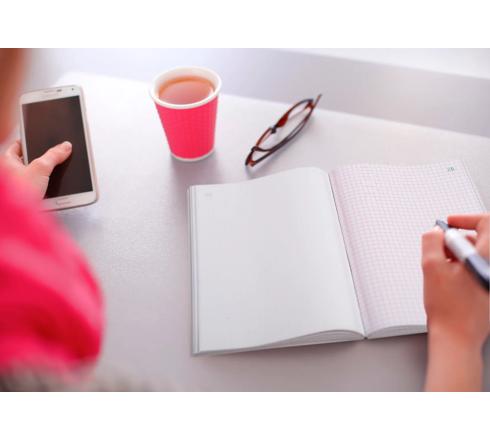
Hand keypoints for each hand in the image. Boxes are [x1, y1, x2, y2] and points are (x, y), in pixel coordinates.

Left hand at [1, 139, 71, 197]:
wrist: (18, 221)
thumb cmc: (18, 195)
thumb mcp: (40, 169)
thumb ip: (54, 156)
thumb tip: (65, 146)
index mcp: (6, 161)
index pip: (18, 145)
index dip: (30, 140)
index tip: (42, 138)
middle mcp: (11, 173)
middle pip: (30, 160)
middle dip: (43, 159)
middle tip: (54, 157)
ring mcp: (20, 187)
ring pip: (37, 176)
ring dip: (47, 176)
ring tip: (55, 175)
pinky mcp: (29, 198)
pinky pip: (41, 189)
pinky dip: (48, 188)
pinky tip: (54, 189)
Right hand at [422, 213, 488, 390]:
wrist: (457, 337)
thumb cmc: (449, 310)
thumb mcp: (431, 267)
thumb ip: (431, 242)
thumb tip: (435, 233)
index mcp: (487, 257)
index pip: (486, 223)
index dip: (466, 219)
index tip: (450, 223)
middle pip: (480, 240)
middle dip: (457, 241)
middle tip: (440, 250)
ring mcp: (489, 279)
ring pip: (476, 256)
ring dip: (458, 256)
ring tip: (442, 271)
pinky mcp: (487, 289)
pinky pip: (475, 270)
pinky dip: (461, 269)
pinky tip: (448, 283)